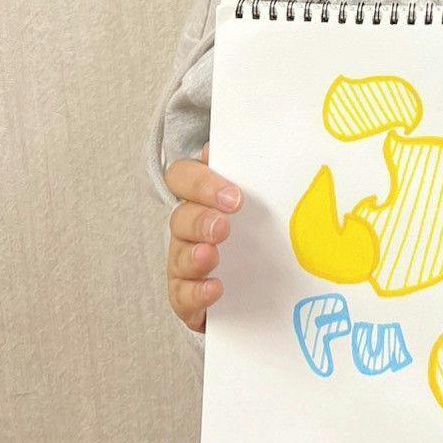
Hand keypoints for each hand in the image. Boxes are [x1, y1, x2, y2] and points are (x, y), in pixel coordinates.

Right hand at [163, 140, 244, 331]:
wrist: (263, 279)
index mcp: (202, 197)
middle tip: (224, 227)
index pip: (183, 177)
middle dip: (201, 220)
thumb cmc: (258, 226)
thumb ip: (255, 171)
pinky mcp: (188, 297)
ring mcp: (185, 262)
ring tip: (211, 257)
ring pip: (178, 256)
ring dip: (193, 256)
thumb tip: (240, 145)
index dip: (202, 183)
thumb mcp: (263, 196)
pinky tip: (214, 289)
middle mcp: (188, 227)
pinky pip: (181, 295)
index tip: (234, 196)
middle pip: (180, 218)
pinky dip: (195, 293)